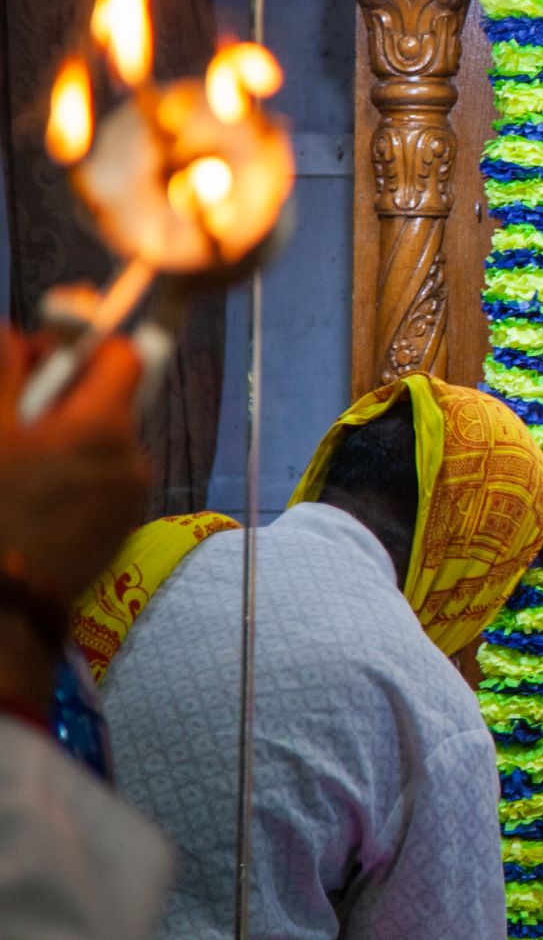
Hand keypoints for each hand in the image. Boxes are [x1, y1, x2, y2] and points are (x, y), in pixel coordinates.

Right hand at [0, 329, 146, 708]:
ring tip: (19, 464)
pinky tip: (34, 496)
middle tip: (20, 413)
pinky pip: (104, 479)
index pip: (127, 356)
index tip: (49, 357)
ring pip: (104, 441)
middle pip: (113, 399)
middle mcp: (132, 457)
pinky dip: (75, 474)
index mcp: (103, 427)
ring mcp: (131, 497)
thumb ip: (7, 371)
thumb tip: (13, 333)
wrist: (4, 606)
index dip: (90, 347)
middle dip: (68, 396)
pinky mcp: (121, 527)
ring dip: (67, 437)